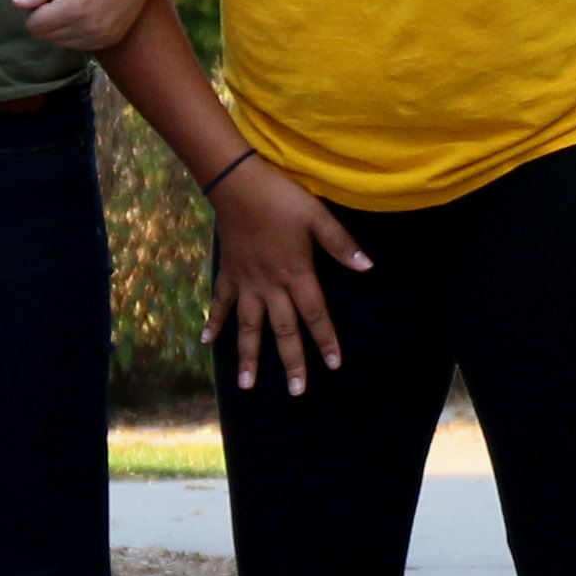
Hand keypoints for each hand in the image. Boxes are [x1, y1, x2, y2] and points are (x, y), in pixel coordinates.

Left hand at [16, 0, 167, 52]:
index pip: (35, 25)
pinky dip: (77, 32)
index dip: (35, 7)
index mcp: (74, 9)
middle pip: (47, 37)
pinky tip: (89, 10)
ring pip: (63, 43)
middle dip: (46, 18)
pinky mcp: (112, 38)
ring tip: (77, 0)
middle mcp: (88, 29)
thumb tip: (17, 5)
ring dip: (61, 26)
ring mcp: (102, 36)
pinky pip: (81, 45)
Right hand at [211, 157, 370, 393]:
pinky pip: (220, 303)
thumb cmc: (281, 198)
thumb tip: (367, 267)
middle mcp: (271, 286)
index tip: (334, 365)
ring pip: (249, 327)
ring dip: (249, 357)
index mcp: (296, 274)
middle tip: (297, 392)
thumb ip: (342, 245)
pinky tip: (207, 342)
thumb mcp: (318, 216)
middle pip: (283, 331)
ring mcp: (246, 282)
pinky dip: (213, 322)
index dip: (326, 340)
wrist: (237, 183)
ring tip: (247, 386)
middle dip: (292, 362)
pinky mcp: (229, 273)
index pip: (316, 315)